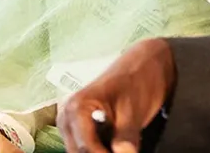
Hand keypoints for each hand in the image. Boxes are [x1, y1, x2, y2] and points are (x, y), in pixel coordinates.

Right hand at [59, 38, 176, 152]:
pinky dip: (99, 148)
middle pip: (79, 152)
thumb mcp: (133, 110)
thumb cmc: (137, 79)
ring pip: (80, 152)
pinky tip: (114, 145)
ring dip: (99, 151)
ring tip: (121, 146)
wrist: (142, 65)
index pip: (85, 147)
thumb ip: (126, 137)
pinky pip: (85, 147)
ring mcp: (70, 123)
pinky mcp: (78, 128)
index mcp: (77, 107)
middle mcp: (67, 116)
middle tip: (125, 152)